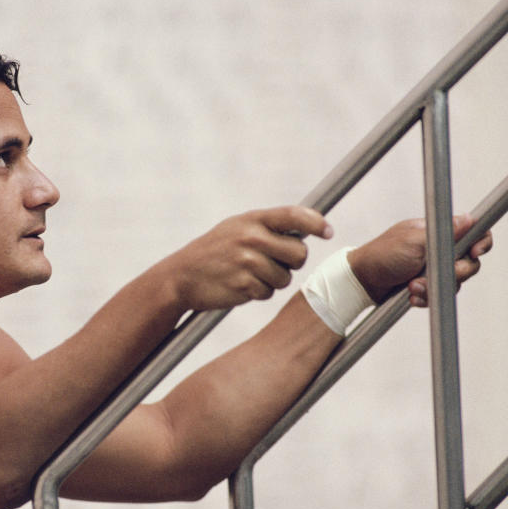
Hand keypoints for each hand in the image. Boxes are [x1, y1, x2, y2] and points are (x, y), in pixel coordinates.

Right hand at [162, 206, 332, 311]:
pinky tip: (240, 285)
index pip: (294, 215)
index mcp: (251, 219)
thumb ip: (267, 227)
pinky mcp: (244, 285)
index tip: (327, 232)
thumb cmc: (214, 252)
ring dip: (273, 280)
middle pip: (299, 253)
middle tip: (274, 262)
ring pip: (285, 277)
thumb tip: (308, 230)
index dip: (316, 222)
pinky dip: (258, 292)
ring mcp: (248, 262)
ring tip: (249, 274)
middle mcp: (251, 238)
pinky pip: (269, 292)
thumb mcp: (235, 228)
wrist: (181, 277)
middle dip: (292, 262)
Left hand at [347, 214, 493, 306]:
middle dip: (454, 272)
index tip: (474, 253)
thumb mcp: (412, 241)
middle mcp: (441, 249)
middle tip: (432, 274)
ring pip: (455, 282)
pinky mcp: (429, 285)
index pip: (473, 232)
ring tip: (412, 286)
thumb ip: (442, 233)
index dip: (481, 243)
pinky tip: (411, 296)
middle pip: (469, 262)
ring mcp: (435, 268)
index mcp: (438, 232)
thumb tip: (469, 219)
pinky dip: (427, 297)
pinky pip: (441, 294)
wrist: (362, 281)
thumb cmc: (382, 255)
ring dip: (434, 287)